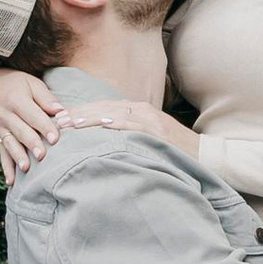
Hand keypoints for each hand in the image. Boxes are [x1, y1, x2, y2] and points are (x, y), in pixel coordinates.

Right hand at [0, 66, 65, 187]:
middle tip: (42, 155)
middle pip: (20, 131)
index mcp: (16, 100)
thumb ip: (46, 98)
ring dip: (17, 156)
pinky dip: (6, 167)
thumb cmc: (18, 84)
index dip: (44, 127)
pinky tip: (11, 181)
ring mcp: (0, 127)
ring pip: (9, 143)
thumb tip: (61, 111)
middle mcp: (5, 115)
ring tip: (26, 168)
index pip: (32, 115)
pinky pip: (1, 152)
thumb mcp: (32, 83)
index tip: (55, 138)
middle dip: (31, 144)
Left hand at [55, 96, 201, 158]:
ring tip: (70, 123)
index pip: (103, 108)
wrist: (204, 155)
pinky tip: (101, 125)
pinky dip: (116, 124)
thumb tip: (103, 141)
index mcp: (138, 111)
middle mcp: (141, 110)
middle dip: (79, 114)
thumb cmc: (174, 151)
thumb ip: (128, 134)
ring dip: (90, 118)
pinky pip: (133, 125)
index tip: (62, 118)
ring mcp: (150, 119)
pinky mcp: (157, 131)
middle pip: (103, 108)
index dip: (81, 112)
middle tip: (57, 120)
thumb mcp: (148, 138)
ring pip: (113, 114)